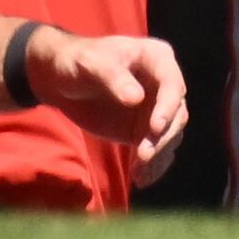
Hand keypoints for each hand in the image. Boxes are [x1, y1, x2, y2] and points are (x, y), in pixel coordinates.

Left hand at [23, 26, 189, 182]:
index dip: (167, 107)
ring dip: (159, 154)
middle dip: (162, 137)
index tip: (154, 129)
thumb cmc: (78, 62)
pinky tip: (142, 178)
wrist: (61, 80)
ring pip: (170, 134)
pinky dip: (153, 164)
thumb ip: (113, 79)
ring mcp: (155, 107)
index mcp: (157, 59)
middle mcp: (162, 83)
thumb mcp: (92, 64)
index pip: (172, 85)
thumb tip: (136, 99)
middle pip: (176, 113)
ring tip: (140, 173)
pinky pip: (156, 147)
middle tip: (142, 157)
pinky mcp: (143, 128)